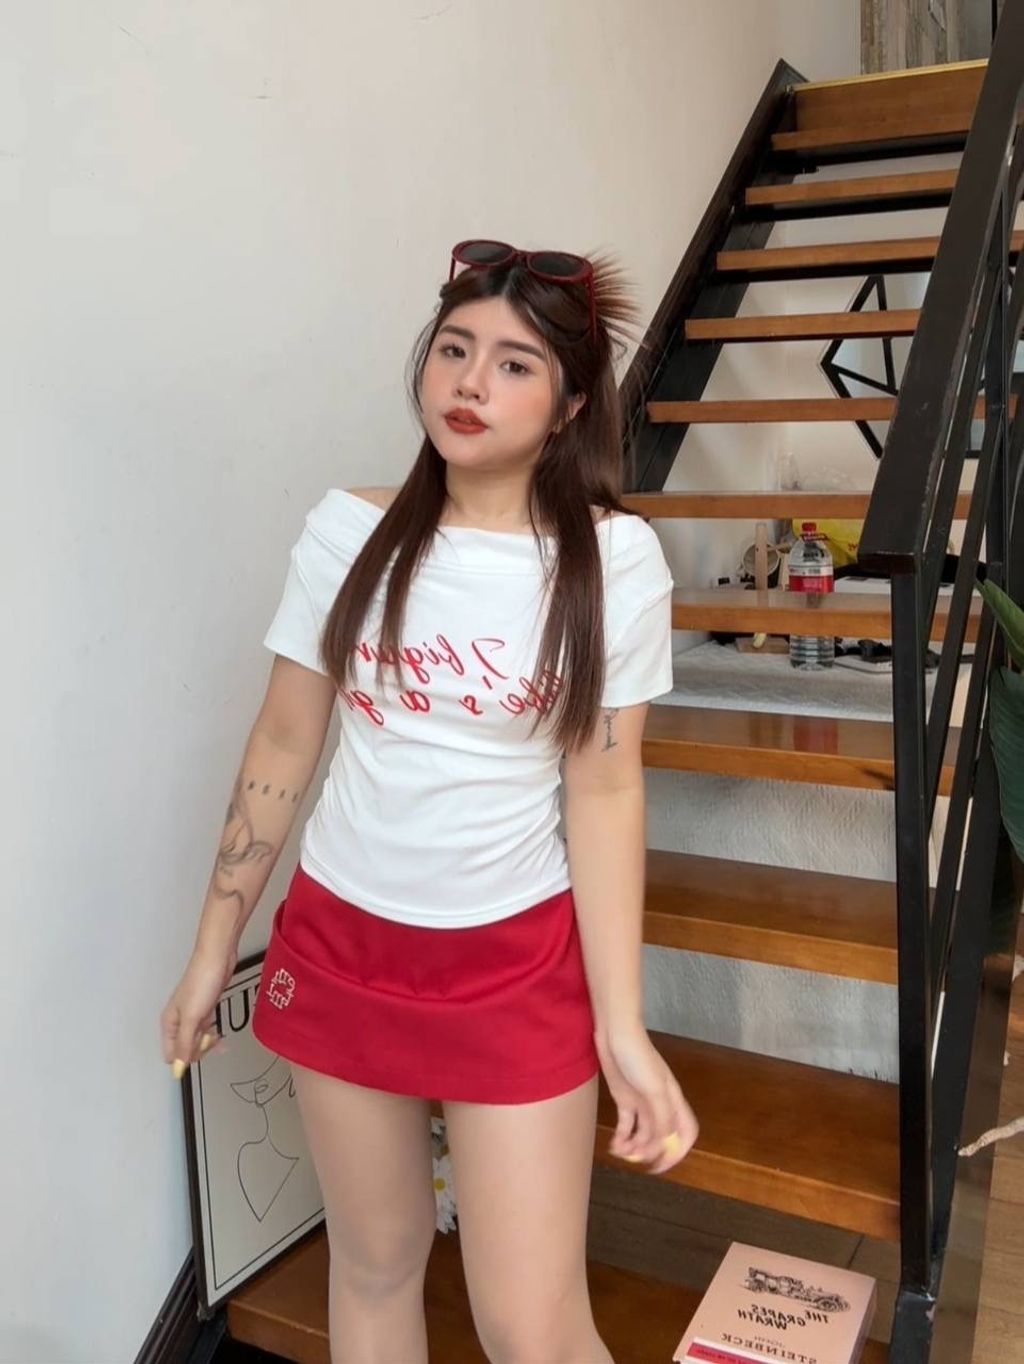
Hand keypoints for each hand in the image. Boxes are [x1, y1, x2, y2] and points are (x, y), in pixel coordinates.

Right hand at [160, 943, 235, 1076]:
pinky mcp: (204, 1008)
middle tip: (212, 1041)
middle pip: (183, 1048)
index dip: (185, 1058)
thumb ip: (184, 1044)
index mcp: (169, 1022)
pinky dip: (212, 1034)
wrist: (218, 959)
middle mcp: (177, 1020)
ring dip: (207, 1043)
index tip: (200, 1052)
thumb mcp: (192, 1018)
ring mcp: (191, 1014)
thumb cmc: (202, 982)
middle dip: (198, 1050)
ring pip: (196, 1039)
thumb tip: (178, 1068)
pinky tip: (220, 1034)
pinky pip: (205, 1029)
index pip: (170, 1054)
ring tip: (219, 1039)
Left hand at [594, 1023, 698, 1174]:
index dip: (677, 1151)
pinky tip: (614, 1144)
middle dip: (650, 1152)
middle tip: (635, 1160)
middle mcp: (660, 1105)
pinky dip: (622, 1137)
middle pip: (661, 1137)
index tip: (662, 1164)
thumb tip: (667, 1141)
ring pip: (642, 1134)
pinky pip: (626, 1125)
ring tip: (620, 1151)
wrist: (615, 1034)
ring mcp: (641, 1102)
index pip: (685, 1133)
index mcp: (673, 1102)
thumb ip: (663, 1116)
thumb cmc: (638, 1057)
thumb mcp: (655, 1088)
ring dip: (633, 1147)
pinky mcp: (624, 1099)